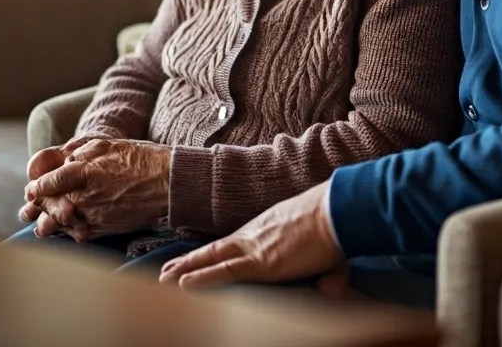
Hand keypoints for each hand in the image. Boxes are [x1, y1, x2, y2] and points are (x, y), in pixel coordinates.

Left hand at [24, 139, 171, 236]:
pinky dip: (69, 233)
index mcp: (83, 172)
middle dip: (37, 208)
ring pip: (60, 225)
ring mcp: (94, 215)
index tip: (31, 190)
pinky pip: (78, 234)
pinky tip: (66, 231)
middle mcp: (85, 197)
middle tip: (28, 209)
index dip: (36, 186)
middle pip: (48, 206)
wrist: (169, 182)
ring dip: (47, 225)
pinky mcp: (104, 228)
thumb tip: (57, 158)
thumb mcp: (108, 144)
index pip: (46, 183)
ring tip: (41, 225)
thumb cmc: (140, 158)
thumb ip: (78, 150)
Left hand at [158, 181, 342, 288]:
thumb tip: (331, 290)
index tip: (197, 259)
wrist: (338, 211)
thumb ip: (328, 276)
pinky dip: (202, 278)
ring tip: (163, 279)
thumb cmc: (337, 226)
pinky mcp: (261, 262)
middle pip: (216, 250)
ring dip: (186, 269)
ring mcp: (255, 248)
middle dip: (191, 261)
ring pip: (212, 260)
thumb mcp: (329, 253)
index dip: (214, 253)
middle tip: (167, 269)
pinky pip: (224, 272)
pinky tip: (183, 284)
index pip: (235, 242)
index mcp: (267, 229)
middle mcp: (255, 235)